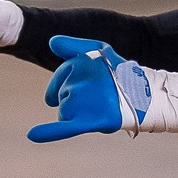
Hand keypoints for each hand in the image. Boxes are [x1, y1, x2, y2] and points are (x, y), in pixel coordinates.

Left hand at [29, 35, 151, 142]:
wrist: (144, 95)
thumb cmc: (119, 73)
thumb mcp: (99, 51)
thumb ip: (73, 45)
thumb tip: (51, 41)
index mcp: (80, 63)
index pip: (62, 76)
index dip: (69, 83)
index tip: (85, 86)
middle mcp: (78, 81)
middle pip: (62, 96)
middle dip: (76, 100)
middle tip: (99, 99)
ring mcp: (82, 102)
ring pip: (65, 112)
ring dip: (79, 114)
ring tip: (102, 108)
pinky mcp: (88, 121)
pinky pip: (63, 128)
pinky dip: (48, 133)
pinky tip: (33, 135)